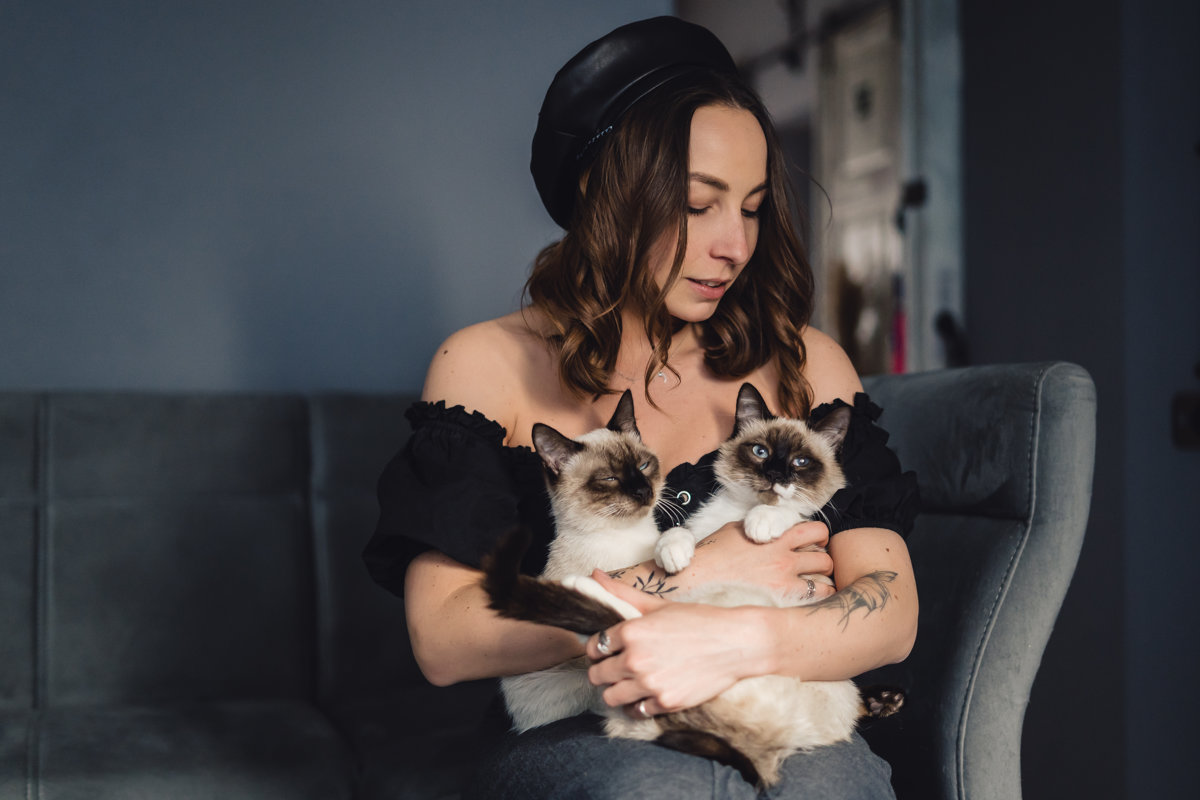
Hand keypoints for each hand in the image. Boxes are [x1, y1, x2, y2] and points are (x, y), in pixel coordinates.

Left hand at [584, 573, 769, 714]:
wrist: (736, 642)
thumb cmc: (699, 620)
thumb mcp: (658, 604)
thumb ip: (622, 593)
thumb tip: (593, 574)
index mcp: (631, 631)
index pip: (594, 646)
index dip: (598, 648)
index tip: (608, 650)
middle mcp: (636, 659)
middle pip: (597, 675)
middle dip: (603, 670)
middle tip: (616, 667)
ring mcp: (650, 683)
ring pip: (611, 697)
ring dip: (616, 691)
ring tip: (628, 683)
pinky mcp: (666, 702)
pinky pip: (637, 711)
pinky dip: (639, 705)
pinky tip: (648, 694)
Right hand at [680, 520, 835, 598]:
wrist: (698, 578)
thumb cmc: (712, 555)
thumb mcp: (736, 530)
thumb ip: (758, 528)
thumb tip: (765, 529)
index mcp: (774, 537)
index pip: (814, 530)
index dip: (817, 537)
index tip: (812, 545)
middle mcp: (784, 556)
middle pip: (824, 555)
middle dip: (822, 560)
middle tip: (815, 568)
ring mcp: (785, 578)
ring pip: (825, 577)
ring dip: (823, 579)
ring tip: (815, 585)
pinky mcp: (782, 598)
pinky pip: (817, 597)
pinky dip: (819, 597)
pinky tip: (810, 600)